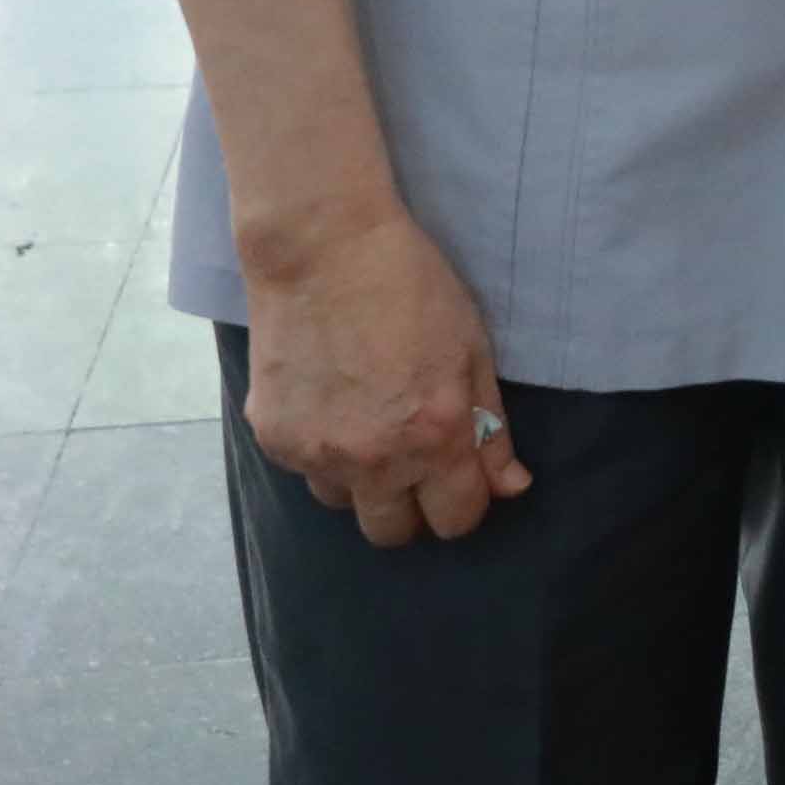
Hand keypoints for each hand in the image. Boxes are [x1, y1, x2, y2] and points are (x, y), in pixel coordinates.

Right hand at [234, 204, 533, 546]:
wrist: (321, 250)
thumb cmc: (411, 288)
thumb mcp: (472, 349)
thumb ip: (491, 428)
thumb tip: (511, 487)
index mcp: (434, 437)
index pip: (456, 519)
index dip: (464, 503)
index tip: (461, 478)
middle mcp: (374, 459)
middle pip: (394, 534)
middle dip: (412, 507)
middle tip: (416, 461)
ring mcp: (317, 453)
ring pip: (345, 504)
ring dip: (362, 481)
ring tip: (369, 423)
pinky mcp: (273, 439)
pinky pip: (306, 470)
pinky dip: (322, 450)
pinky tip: (332, 402)